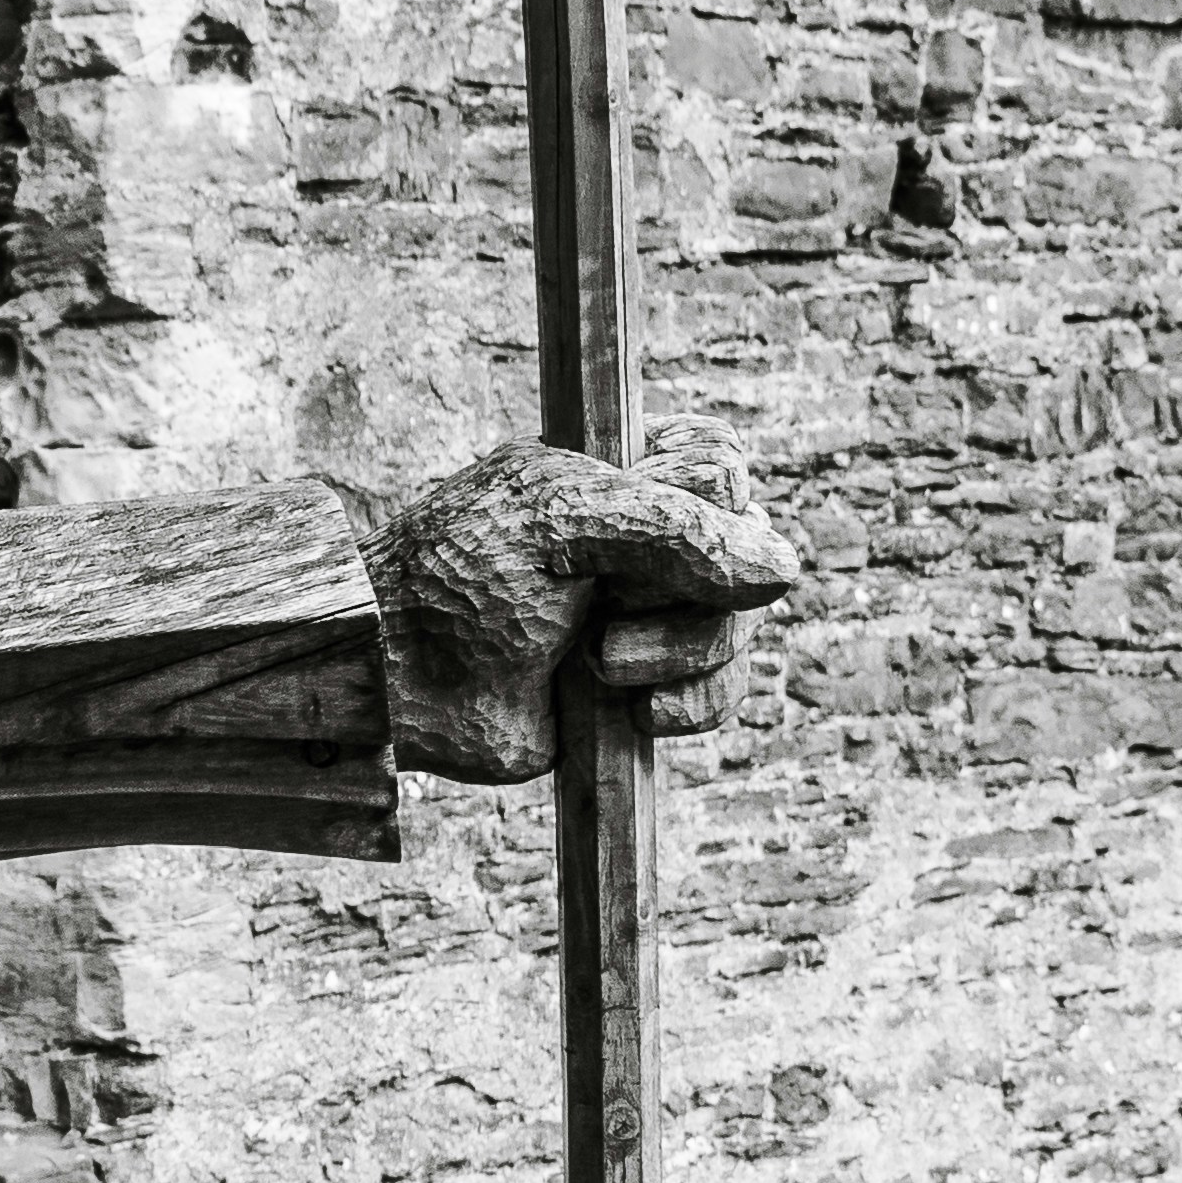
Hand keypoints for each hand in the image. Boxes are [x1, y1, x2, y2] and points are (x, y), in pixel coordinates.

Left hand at [361, 445, 795, 785]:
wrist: (398, 677)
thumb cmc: (462, 577)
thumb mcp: (565, 522)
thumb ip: (678, 530)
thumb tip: (783, 570)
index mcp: (621, 479)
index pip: (722, 469)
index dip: (703, 506)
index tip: (635, 528)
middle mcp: (643, 546)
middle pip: (746, 557)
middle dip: (683, 590)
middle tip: (597, 600)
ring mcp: (645, 619)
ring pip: (735, 632)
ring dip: (675, 653)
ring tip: (592, 662)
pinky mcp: (639, 689)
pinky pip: (719, 695)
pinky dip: (690, 705)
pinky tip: (636, 713)